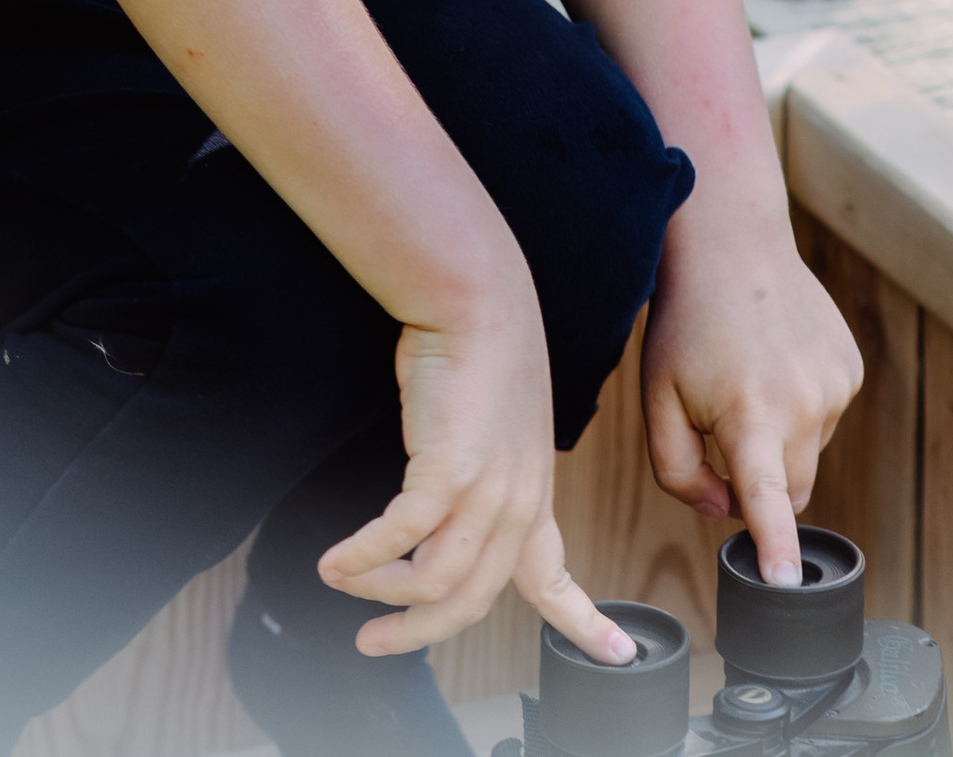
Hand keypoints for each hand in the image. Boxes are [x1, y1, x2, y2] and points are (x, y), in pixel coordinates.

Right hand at [320, 293, 638, 667]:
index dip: (585, 624)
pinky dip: (361, 558)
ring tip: (341, 583)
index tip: (618, 656)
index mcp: (533, 495)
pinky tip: (333, 561)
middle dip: (417, 632)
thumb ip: (485, 471)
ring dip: (380, 594)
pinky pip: (398, 540)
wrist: (477, 296)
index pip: (558, 577)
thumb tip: (446, 504)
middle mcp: (516, 504)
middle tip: (375, 644)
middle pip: (472, 602)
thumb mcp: (501, 423)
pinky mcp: (448, 471)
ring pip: (434, 584)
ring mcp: (486, 491)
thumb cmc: (481, 347)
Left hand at [638, 196, 861, 587]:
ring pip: (808, 453)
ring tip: (748, 374)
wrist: (734, 243)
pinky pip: (825, 417)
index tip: (788, 585)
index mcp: (749, 415)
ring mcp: (835, 386)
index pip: (768, 498)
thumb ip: (678, 471)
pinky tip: (775, 359)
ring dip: (780, 436)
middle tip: (725, 427)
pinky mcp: (851, 370)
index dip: (777, 548)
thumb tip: (723, 511)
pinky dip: (800, 406)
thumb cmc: (687, 324)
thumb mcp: (657, 397)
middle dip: (761, 483)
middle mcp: (803, 405)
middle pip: (791, 492)